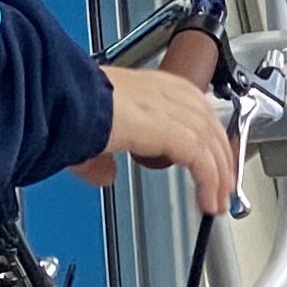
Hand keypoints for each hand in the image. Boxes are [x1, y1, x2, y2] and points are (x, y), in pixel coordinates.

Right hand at [75, 60, 238, 217]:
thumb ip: (100, 157)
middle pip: (207, 120)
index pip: (189, 103)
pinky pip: (201, 158)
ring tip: (219, 199)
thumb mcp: (86, 137)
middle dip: (220, 153)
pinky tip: (208, 200)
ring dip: (219, 172)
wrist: (61, 102)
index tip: (211, 155)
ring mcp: (167, 107)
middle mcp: (160, 91)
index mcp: (143, 86)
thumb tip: (105, 175)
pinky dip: (209, 181)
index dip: (204, 131)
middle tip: (225, 181)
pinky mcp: (169, 128)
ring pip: (209, 139)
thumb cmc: (66, 109)